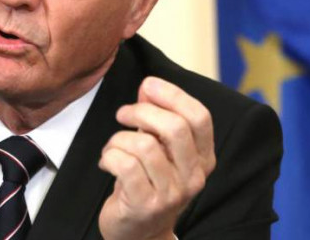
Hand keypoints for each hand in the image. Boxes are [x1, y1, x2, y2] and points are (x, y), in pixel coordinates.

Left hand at [98, 76, 215, 239]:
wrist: (139, 233)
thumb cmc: (147, 183)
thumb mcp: (159, 149)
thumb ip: (155, 117)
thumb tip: (149, 86)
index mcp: (203, 159)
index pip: (200, 117)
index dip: (173, 95)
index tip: (149, 84)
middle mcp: (193, 177)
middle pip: (175, 127)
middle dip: (142, 111)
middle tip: (123, 114)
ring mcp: (171, 194)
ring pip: (144, 145)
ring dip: (119, 138)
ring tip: (113, 146)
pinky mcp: (145, 204)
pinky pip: (125, 165)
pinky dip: (109, 155)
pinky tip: (107, 161)